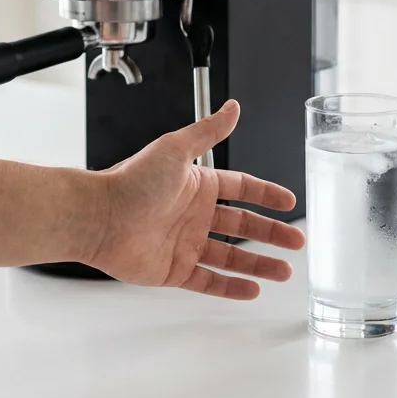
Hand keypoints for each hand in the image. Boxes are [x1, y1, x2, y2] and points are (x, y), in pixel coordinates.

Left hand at [82, 100, 304, 299]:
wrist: (99, 218)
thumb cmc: (131, 181)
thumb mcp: (175, 149)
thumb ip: (208, 131)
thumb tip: (233, 108)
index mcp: (196, 184)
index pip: (241, 189)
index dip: (266, 195)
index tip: (288, 202)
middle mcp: (193, 214)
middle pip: (242, 226)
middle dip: (271, 234)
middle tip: (297, 243)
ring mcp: (184, 243)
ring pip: (231, 257)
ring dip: (259, 264)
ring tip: (284, 272)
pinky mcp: (173, 270)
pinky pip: (208, 281)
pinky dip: (231, 287)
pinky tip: (252, 290)